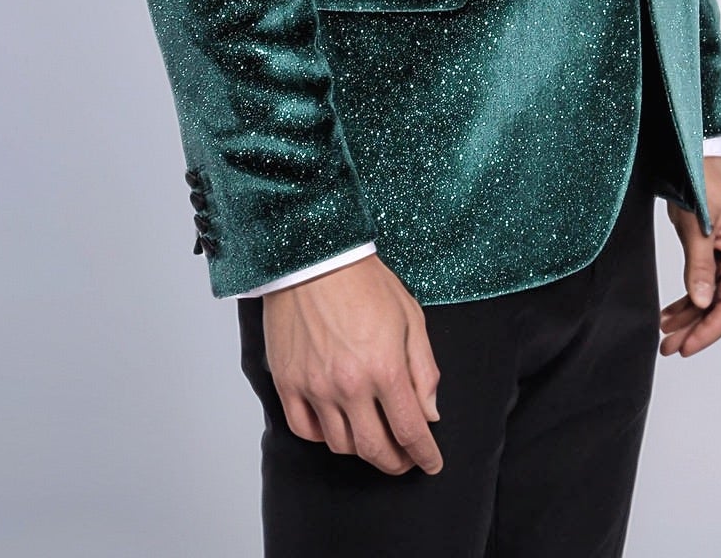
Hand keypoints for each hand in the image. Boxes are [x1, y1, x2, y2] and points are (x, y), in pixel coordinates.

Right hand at [262, 253, 443, 474]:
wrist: (315, 256)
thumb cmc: (364, 281)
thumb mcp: (411, 317)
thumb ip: (424, 370)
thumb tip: (430, 413)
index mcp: (385, 368)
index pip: (410, 431)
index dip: (425, 455)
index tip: (431, 463)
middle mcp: (349, 385)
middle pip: (375, 448)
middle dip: (397, 462)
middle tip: (406, 459)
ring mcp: (315, 387)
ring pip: (341, 444)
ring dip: (363, 449)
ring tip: (374, 438)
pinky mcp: (288, 383)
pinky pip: (305, 430)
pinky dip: (324, 437)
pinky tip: (337, 426)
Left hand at [660, 159, 720, 357]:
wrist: (695, 148)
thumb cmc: (699, 176)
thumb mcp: (696, 222)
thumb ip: (699, 264)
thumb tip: (701, 303)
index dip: (710, 328)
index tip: (688, 346)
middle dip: (698, 329)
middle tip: (670, 348)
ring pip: (713, 297)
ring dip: (691, 317)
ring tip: (666, 335)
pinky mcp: (717, 247)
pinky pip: (706, 282)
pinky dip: (689, 299)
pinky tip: (670, 312)